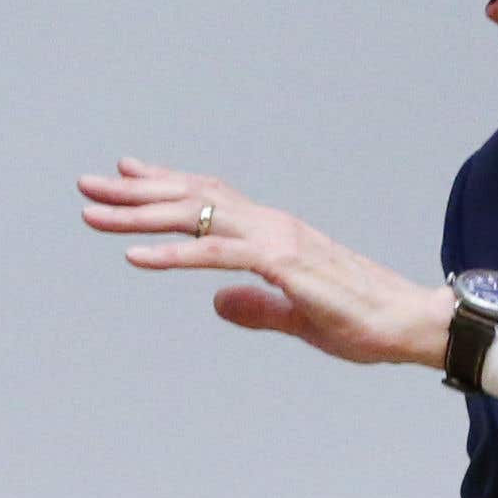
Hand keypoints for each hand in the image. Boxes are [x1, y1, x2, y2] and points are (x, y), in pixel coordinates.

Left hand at [81, 159, 452, 369]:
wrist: (410, 323)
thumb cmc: (364, 319)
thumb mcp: (296, 318)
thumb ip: (256, 308)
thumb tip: (217, 303)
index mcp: (274, 232)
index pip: (210, 196)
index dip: (166, 183)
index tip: (125, 174)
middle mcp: (271, 224)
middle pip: (192, 196)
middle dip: (135, 192)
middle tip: (87, 185)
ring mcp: (276, 239)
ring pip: (194, 217)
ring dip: (139, 216)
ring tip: (94, 213)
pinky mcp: (282, 264)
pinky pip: (215, 255)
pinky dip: (172, 255)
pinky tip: (133, 257)